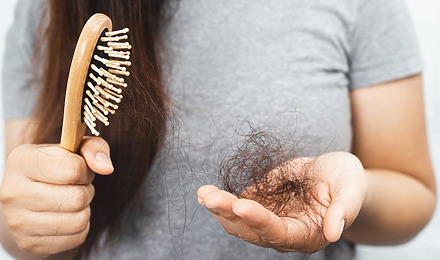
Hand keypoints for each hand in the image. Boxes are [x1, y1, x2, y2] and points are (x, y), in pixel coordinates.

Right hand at [0, 137, 112, 254]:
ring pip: (79, 220)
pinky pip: (77, 238)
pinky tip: (67, 216)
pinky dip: (81, 227)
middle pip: (77, 198)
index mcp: (21, 161)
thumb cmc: (55, 167)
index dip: (85, 170)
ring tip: (71, 200)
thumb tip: (106, 168)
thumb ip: (94, 148)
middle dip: (86, 191)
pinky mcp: (29, 243)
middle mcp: (13, 192)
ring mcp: (18, 222)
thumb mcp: (74, 148)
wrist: (27, 195)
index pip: (72, 170)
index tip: (78, 169)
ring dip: (84, 209)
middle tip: (76, 186)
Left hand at [197, 151, 366, 252]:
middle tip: (210, 198)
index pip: (279, 232)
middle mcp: (283, 232)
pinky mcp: (260, 204)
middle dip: (229, 214)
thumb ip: (344, 211)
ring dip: (220, 209)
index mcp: (307, 234)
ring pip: (239, 222)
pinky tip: (205, 193)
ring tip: (204, 194)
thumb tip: (335, 233)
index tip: (241, 205)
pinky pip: (236, 207)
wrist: (335, 174)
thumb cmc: (347, 182)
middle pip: (251, 230)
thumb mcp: (351, 190)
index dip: (259, 221)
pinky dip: (220, 201)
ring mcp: (268, 219)